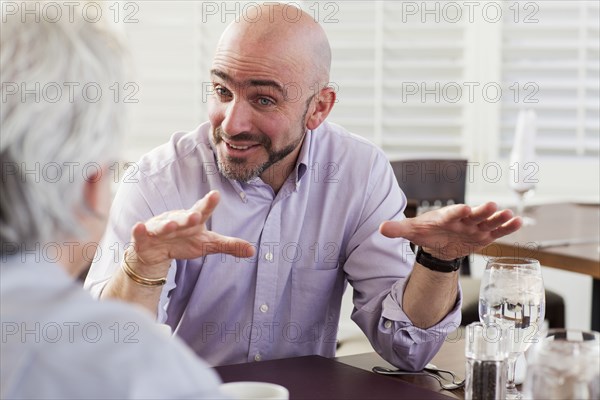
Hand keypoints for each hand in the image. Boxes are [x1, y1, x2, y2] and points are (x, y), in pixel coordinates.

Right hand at [128, 190, 254, 275]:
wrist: (155, 252)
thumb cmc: (184, 242)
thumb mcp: (207, 245)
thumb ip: (229, 245)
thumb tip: (253, 250)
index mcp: (193, 219)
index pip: (203, 210)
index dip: (208, 203)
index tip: (215, 195)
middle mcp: (176, 220)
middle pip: (183, 218)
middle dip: (187, 217)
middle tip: (195, 216)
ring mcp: (159, 228)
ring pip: (163, 226)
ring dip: (167, 225)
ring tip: (171, 226)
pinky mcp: (144, 237)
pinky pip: (141, 233)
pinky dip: (139, 231)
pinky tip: (138, 226)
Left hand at [379, 202, 521, 259]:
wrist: (437, 242)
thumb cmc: (426, 232)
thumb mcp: (411, 231)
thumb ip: (398, 228)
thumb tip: (380, 228)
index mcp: (446, 216)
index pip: (452, 213)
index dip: (458, 211)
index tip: (465, 209)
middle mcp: (463, 219)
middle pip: (474, 215)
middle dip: (483, 211)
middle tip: (493, 205)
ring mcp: (475, 227)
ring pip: (488, 222)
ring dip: (499, 219)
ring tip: (510, 215)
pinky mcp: (483, 236)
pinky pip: (497, 232)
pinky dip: (507, 228)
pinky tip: (518, 223)